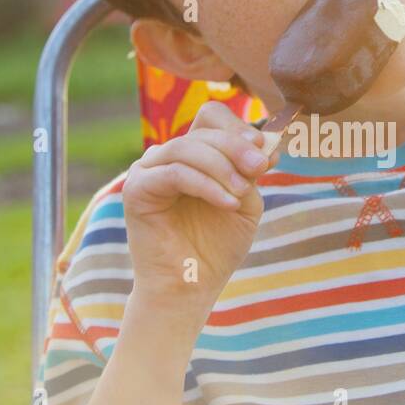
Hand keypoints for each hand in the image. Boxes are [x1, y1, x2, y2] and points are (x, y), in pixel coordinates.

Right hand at [122, 99, 281, 311]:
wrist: (191, 287)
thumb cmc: (217, 246)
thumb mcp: (245, 201)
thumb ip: (251, 170)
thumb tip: (267, 143)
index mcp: (194, 155)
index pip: (211, 118)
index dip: (239, 128)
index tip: (264, 152)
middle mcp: (169, 157)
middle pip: (203, 129)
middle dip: (236, 147)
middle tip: (260, 168)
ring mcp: (149, 171)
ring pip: (187, 147)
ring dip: (222, 166)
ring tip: (242, 192)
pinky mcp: (137, 190)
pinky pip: (174, 173)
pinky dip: (206, 184)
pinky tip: (227, 202)